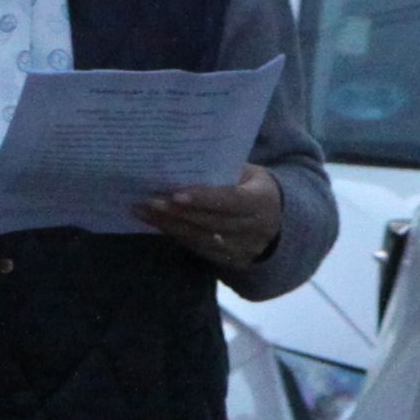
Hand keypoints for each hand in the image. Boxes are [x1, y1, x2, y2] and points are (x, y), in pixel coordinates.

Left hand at [139, 165, 286, 274]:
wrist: (277, 220)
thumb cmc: (252, 186)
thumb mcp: (247, 172)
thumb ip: (221, 168)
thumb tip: (180, 158)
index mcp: (262, 200)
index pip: (233, 200)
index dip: (205, 199)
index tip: (176, 195)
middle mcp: (256, 228)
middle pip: (213, 223)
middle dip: (179, 213)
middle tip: (150, 201)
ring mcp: (245, 248)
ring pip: (203, 239)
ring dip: (170, 226)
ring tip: (142, 211)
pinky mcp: (232, 261)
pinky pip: (200, 250)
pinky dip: (176, 236)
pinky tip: (156, 223)